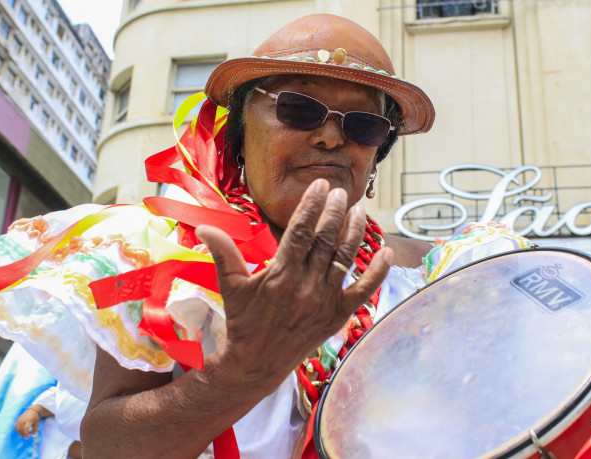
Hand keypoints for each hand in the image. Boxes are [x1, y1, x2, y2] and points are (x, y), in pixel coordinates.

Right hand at [14, 408, 40, 438]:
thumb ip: (34, 430)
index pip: (26, 428)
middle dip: (23, 434)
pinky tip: (21, 431)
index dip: (26, 434)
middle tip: (26, 436)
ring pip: (18, 429)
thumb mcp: (37, 424)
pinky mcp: (18, 420)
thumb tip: (30, 434)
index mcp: (29, 421)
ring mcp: (20, 420)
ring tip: (24, 434)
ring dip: (20, 433)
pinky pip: (16, 427)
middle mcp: (23, 420)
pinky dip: (18, 430)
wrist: (32, 411)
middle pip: (21, 430)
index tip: (27, 438)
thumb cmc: (35, 419)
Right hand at [196, 179, 392, 391]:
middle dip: (334, 212)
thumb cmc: (243, 320)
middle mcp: (306, 286)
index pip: (301, 231)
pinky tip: (386, 253)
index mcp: (280, 275)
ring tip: (358, 210)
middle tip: (340, 191)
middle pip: (326, 240)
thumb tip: (204, 227)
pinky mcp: (337, 314)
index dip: (312, 206)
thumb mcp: (231, 286)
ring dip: (354, 232)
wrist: (257, 362)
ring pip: (345, 259)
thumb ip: (223, 253)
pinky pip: (363, 290)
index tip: (320, 186)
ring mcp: (324, 300)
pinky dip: (377, 272)